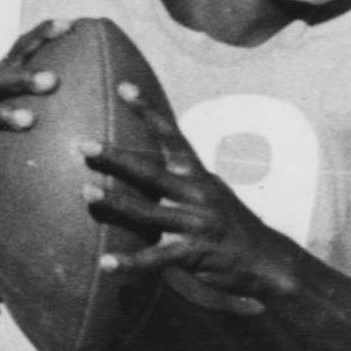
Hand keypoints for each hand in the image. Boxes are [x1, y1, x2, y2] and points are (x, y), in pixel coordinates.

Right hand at [0, 18, 62, 205]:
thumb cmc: (4, 137)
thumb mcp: (21, 111)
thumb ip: (53, 99)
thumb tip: (111, 87)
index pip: (20, 50)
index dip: (42, 35)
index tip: (70, 24)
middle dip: (24, 77)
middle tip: (52, 80)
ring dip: (5, 116)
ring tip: (28, 120)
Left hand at [80, 84, 301, 316]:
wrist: (268, 261)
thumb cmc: (229, 224)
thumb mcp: (209, 193)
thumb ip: (180, 179)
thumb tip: (146, 163)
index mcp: (198, 175)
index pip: (171, 135)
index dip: (148, 110)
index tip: (123, 87)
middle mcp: (197, 193)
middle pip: (150, 171)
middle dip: (115, 157)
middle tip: (82, 145)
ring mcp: (196, 223)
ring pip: (149, 211)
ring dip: (116, 202)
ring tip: (86, 193)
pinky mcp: (194, 254)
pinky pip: (156, 258)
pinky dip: (130, 263)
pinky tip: (106, 264)